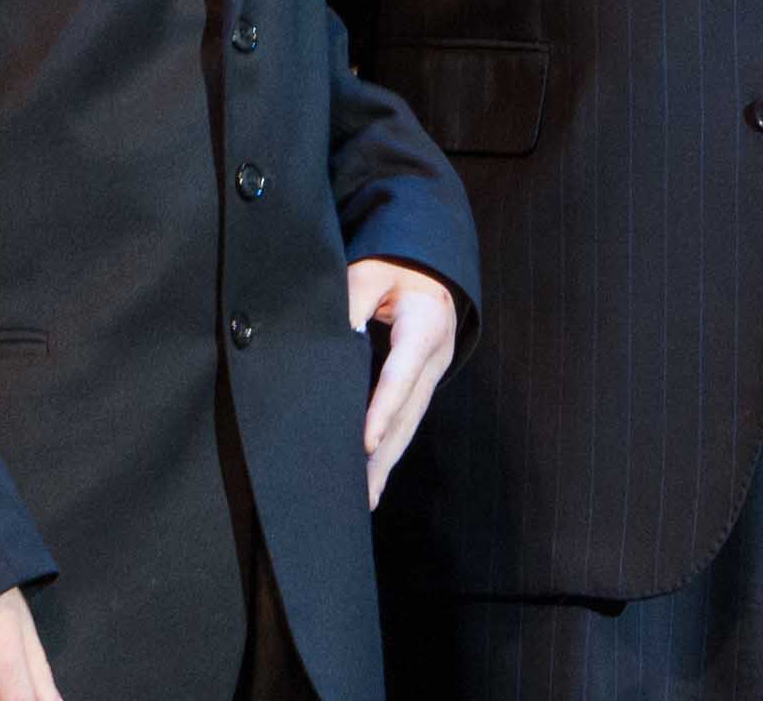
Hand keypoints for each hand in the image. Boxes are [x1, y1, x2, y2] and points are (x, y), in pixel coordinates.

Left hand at [350, 257, 459, 507]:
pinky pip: (407, 419)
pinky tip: (373, 473)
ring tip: (365, 497)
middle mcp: (435, 358)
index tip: (365, 443)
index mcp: (425, 327)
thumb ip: (349, 304)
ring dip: (387, 461)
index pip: (402, 375)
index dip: (383, 410)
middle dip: (385, 455)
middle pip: (409, 413)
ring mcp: (433, 374)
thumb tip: (327, 343)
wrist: (430, 265)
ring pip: (410, 424)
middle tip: (361, 494)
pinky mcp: (423, 383)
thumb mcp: (370, 273)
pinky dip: (390, 446)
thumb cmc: (395, 266)